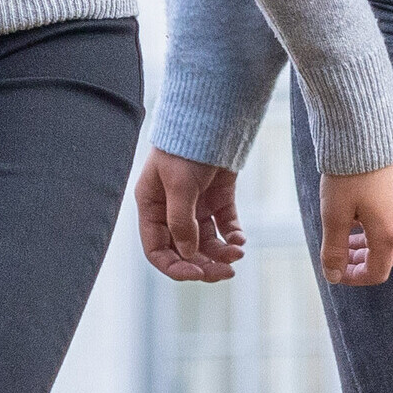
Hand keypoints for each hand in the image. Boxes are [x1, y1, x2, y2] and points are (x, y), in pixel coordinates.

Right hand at [135, 152, 246, 280]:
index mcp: (152, 207)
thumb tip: (189, 255)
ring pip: (206, 242)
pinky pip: (224, 226)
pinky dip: (232, 236)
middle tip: (226, 272)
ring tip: (238, 253)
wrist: (213, 118)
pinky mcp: (218, 198)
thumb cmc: (186, 147)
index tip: (197, 274)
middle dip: (204, 263)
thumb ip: (182, 222)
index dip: (175, 266)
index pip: (157, 249)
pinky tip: (240, 240)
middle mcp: (171, 210)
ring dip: (221, 252)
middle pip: (185, 250)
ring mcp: (195, 204)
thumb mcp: (180, 185)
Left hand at [315, 160, 392, 287]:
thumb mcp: (334, 214)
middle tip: (338, 254)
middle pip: (385, 256)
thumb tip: (333, 277)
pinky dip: (376, 225)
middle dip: (361, 260)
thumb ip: (334, 250)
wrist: (367, 131)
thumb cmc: (349, 174)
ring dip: (368, 243)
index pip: (377, 272)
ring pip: (390, 237)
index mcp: (388, 232)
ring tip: (346, 234)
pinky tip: (358, 211)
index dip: (354, 278)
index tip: (335, 271)